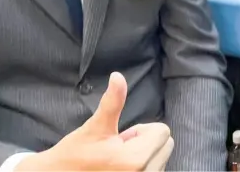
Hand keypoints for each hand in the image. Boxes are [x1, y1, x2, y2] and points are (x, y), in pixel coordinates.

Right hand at [18, 73, 173, 170]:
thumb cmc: (74, 155)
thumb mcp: (95, 126)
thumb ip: (113, 101)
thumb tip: (118, 76)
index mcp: (137, 160)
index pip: (162, 131)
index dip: (140, 130)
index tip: (119, 138)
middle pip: (165, 145)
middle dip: (144, 142)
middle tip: (117, 149)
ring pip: (160, 158)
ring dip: (144, 155)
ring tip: (116, 161)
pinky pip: (154, 169)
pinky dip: (142, 166)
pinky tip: (118, 168)